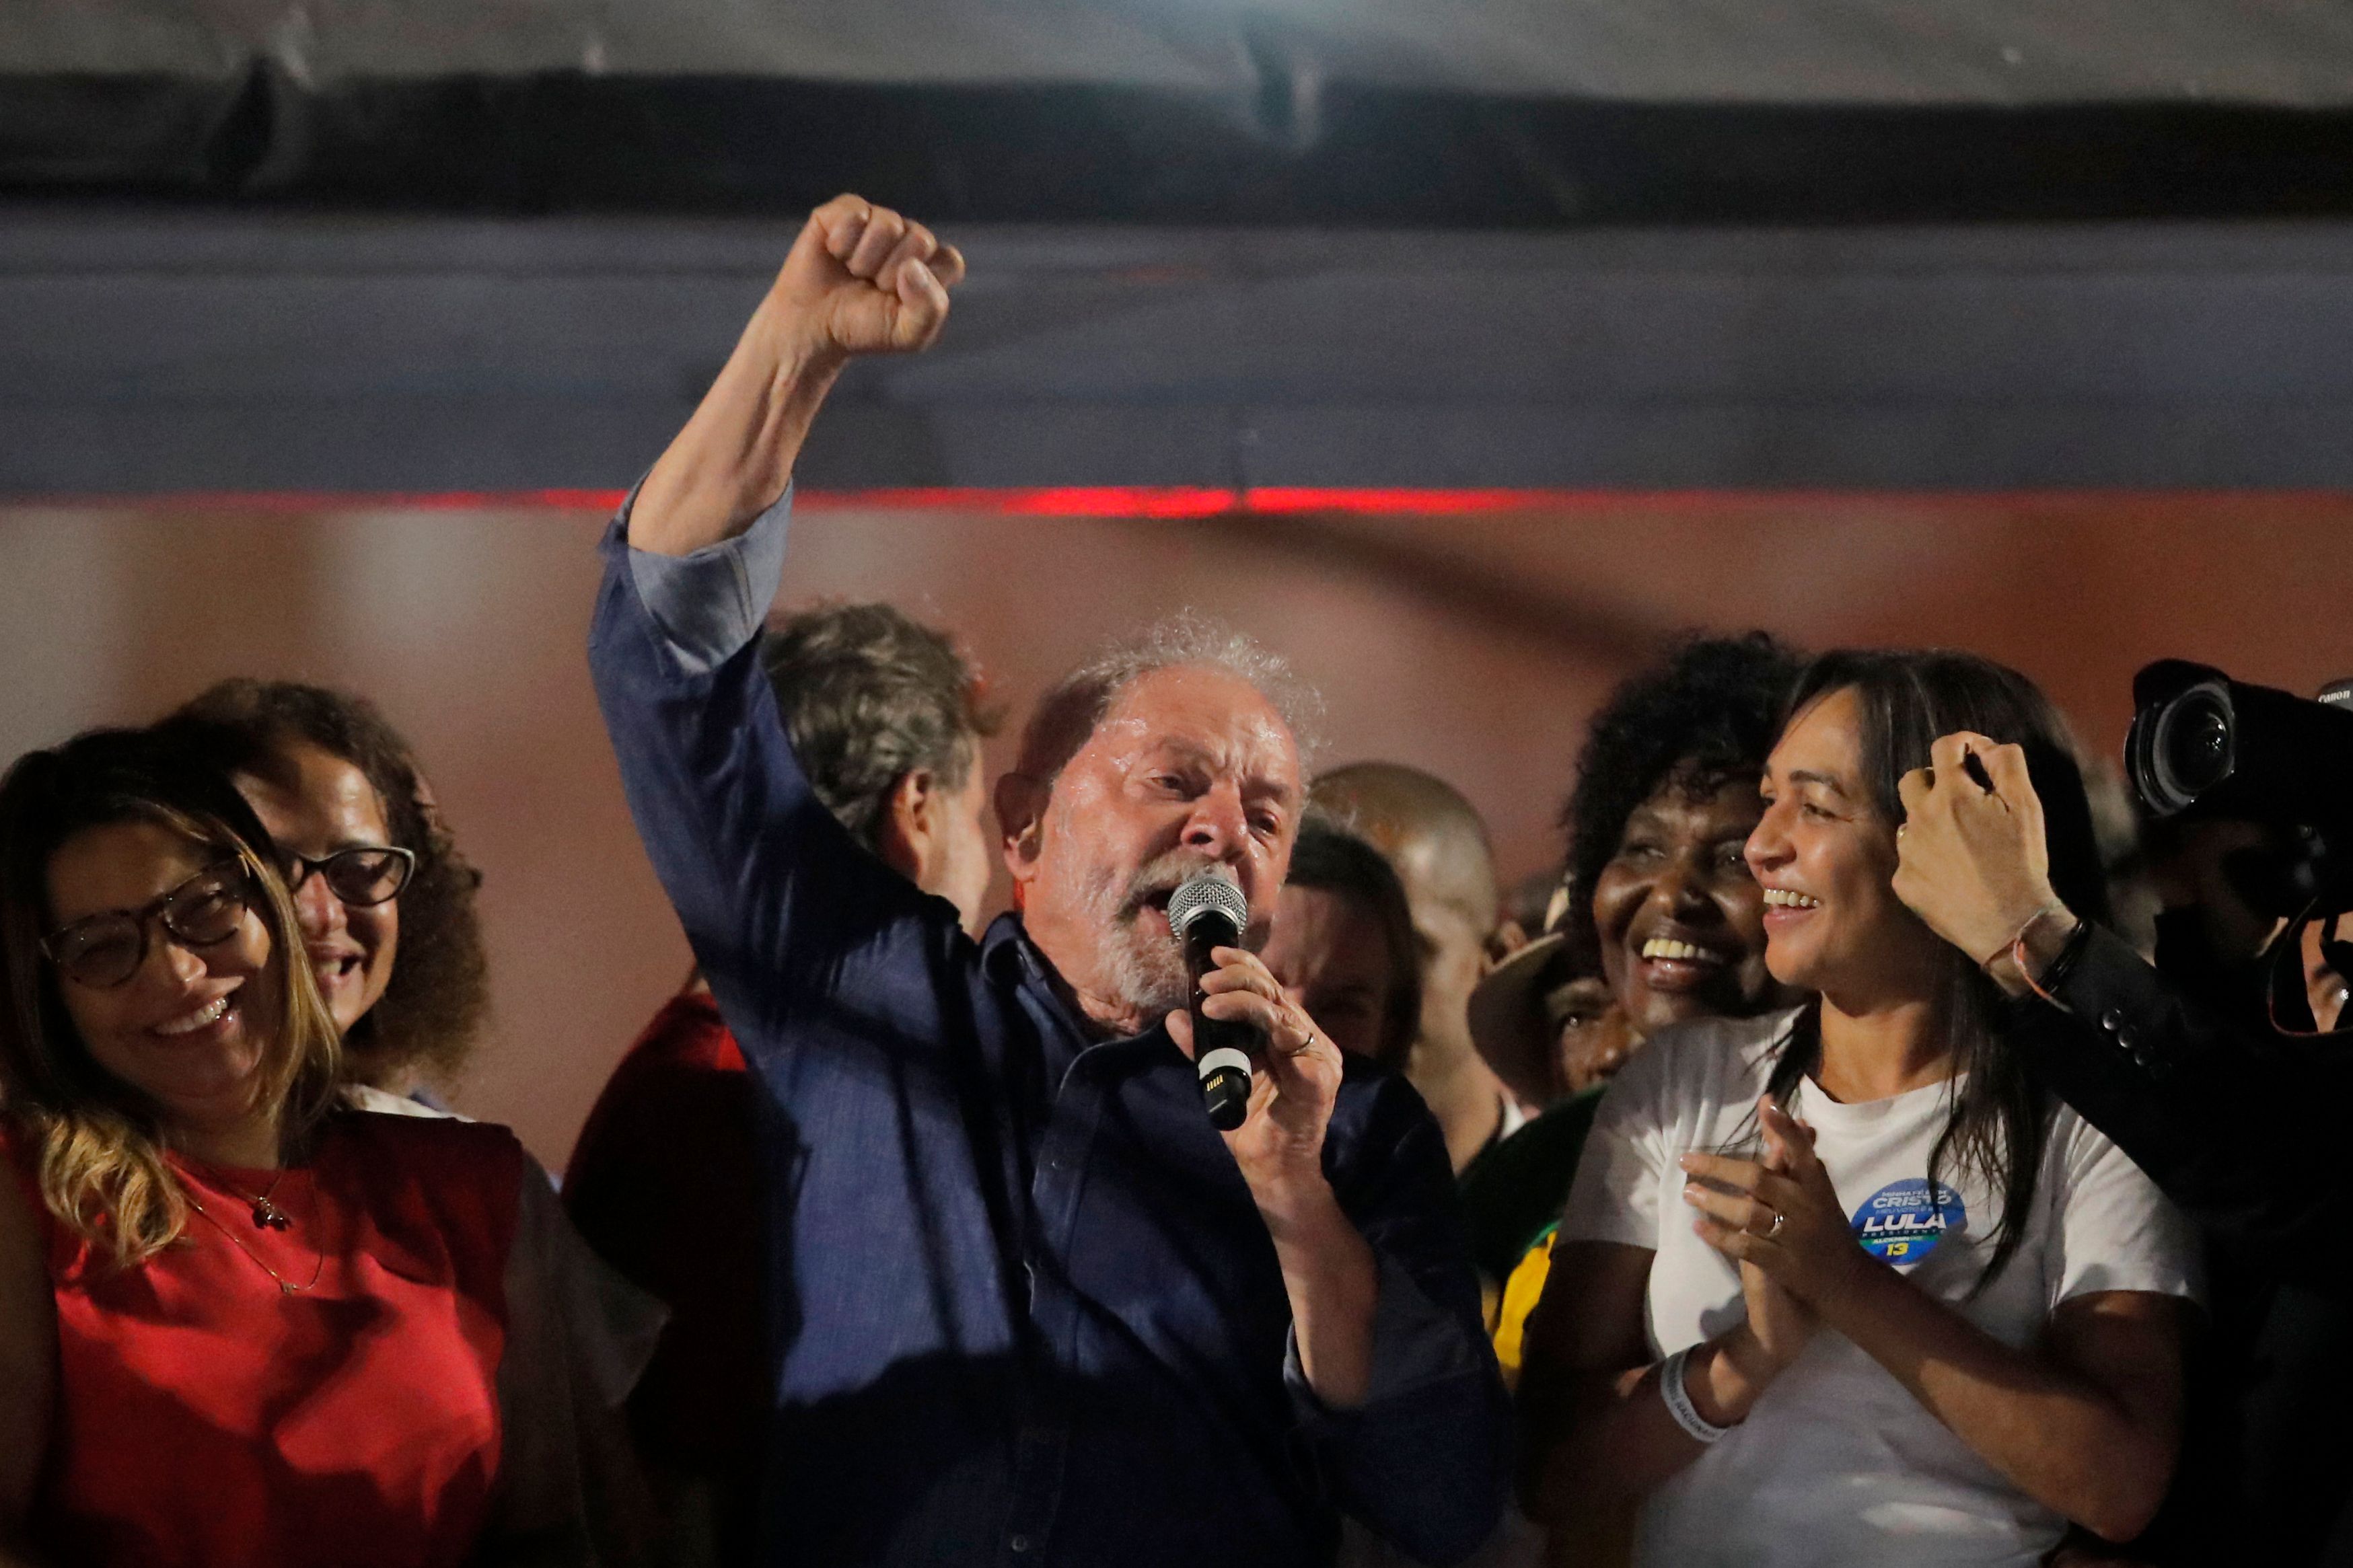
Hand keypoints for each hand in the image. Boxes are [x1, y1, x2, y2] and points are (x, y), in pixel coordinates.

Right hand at [765, 194, 966, 366]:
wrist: (813, 327)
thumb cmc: (864, 329)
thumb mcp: (908, 335)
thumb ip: (930, 308)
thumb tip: (913, 266)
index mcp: (931, 266)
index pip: (949, 261)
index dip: (923, 285)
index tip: (898, 301)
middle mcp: (909, 238)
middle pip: (921, 239)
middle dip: (891, 273)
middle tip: (872, 287)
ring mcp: (878, 222)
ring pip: (888, 224)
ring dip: (865, 259)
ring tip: (853, 272)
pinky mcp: (846, 211)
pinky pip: (855, 214)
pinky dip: (842, 241)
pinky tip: (835, 253)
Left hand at [1166, 947, 1343, 1191]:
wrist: (1272, 1172)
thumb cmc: (1251, 1126)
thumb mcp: (1218, 1078)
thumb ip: (1202, 1048)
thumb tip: (1175, 1017)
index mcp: (1288, 1035)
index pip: (1269, 990)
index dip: (1245, 967)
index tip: (1214, 956)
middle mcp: (1308, 1041)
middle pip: (1277, 994)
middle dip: (1240, 978)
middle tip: (1208, 978)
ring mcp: (1319, 1060)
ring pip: (1283, 1014)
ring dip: (1245, 1001)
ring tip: (1211, 1001)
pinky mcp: (1320, 1083)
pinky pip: (1298, 1050)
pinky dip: (1269, 1032)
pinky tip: (1245, 1028)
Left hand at [1682, 1098, 1874, 1318]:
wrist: (1846, 1281)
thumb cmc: (1824, 1224)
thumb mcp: (1814, 1188)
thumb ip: (1791, 1150)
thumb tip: (1775, 1105)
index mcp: (1816, 1185)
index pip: (1802, 1151)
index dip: (1785, 1129)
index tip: (1767, 1104)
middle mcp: (1806, 1207)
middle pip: (1759, 1180)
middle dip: (1720, 1168)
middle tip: (1686, 1160)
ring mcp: (1795, 1237)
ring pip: (1749, 1214)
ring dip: (1715, 1201)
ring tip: (1688, 1192)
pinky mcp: (1783, 1264)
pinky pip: (1747, 1247)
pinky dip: (1721, 1236)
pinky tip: (1698, 1227)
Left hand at [1891, 731, 2063, 965]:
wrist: (2010, 924)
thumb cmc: (2022, 862)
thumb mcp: (2028, 806)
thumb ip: (2008, 764)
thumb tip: (1988, 746)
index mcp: (1951, 795)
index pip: (1944, 747)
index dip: (1962, 744)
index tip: (1975, 754)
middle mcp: (1920, 818)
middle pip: (1912, 780)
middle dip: (1934, 779)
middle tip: (1961, 797)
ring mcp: (1907, 851)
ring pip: (1909, 820)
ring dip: (1929, 820)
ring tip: (1959, 840)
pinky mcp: (1902, 881)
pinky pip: (1909, 858)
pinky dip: (1926, 857)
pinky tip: (1950, 871)